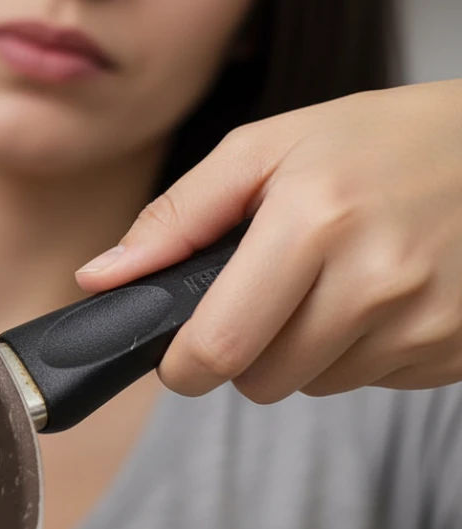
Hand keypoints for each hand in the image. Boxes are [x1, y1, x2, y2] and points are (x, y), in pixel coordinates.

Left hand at [75, 80, 461, 402]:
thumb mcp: (265, 149)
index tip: (178, 352)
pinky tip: (379, 295)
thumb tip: (102, 277)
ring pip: (315, 387)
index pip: (220, 347)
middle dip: (243, 351)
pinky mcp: (457, 350)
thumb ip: (176, 217)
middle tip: (267, 292)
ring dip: (303, 351)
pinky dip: (360, 352)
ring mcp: (424, 321)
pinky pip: (373, 382)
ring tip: (332, 282)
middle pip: (262, 381)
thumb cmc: (377, 141)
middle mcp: (375, 280)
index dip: (183, 364)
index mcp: (314, 223)